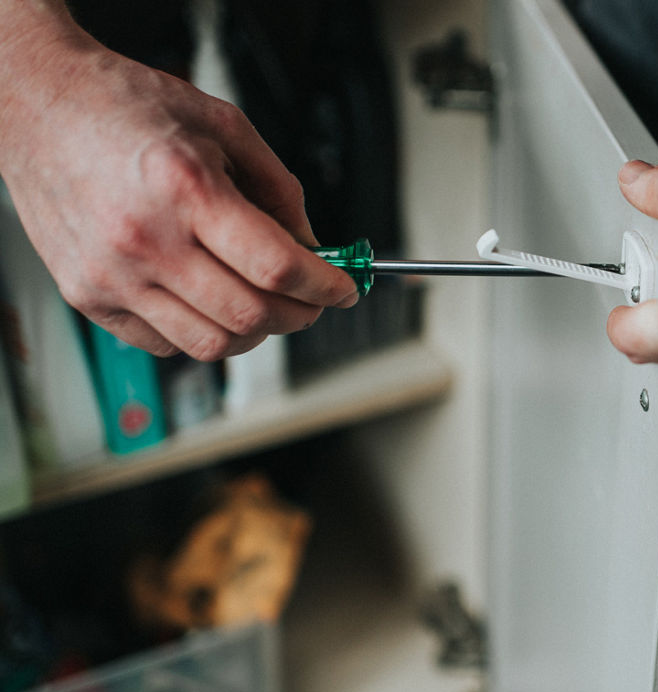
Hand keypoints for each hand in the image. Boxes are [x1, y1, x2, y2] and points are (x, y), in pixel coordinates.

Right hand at [0, 31, 356, 360]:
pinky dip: (204, 332)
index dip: (325, 286)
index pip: (278, 266)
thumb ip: (279, 189)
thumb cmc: (126, 107)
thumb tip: (313, 246)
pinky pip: (167, 344)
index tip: (343, 289)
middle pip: (251, 315)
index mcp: (185, 189)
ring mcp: (112, 275)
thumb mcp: (224, 124)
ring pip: (212, 344)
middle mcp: (145, 239)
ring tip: (265, 304)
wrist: (38, 106)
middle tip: (313, 301)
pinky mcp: (87, 296)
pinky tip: (210, 300)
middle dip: (300, 315)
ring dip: (256, 332)